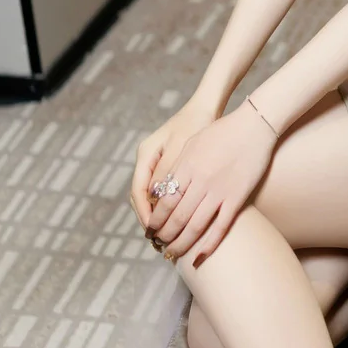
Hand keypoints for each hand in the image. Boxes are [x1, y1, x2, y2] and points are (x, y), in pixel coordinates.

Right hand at [129, 95, 218, 233]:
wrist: (209, 106)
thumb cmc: (197, 124)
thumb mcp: (183, 147)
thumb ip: (169, 171)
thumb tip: (155, 197)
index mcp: (146, 154)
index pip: (138, 190)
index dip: (144, 213)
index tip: (153, 230)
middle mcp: (148, 160)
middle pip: (141, 197)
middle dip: (149, 220)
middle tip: (159, 240)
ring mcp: (157, 164)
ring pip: (152, 197)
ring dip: (158, 217)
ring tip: (168, 236)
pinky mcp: (170, 167)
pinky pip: (163, 192)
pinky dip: (168, 208)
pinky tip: (179, 221)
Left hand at [139, 102, 276, 268]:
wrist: (254, 125)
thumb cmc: (222, 131)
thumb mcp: (192, 143)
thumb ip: (176, 166)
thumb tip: (161, 188)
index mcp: (186, 167)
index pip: (164, 201)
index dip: (155, 219)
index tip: (150, 229)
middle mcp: (200, 181)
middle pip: (176, 218)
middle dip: (164, 235)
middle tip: (158, 245)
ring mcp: (219, 191)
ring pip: (195, 226)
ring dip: (181, 244)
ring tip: (172, 254)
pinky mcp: (237, 198)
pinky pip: (221, 227)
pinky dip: (209, 245)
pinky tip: (199, 257)